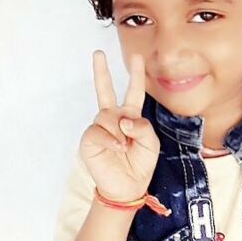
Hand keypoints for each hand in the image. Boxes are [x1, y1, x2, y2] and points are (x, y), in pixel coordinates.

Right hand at [80, 50, 159, 202]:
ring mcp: (100, 127)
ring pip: (108, 116)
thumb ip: (143, 127)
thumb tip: (123, 120)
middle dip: (101, 72)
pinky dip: (111, 140)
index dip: (135, 75)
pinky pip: (100, 131)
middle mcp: (113, 119)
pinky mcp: (90, 138)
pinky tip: (118, 148)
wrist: (127, 187)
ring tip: (125, 147)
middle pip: (106, 91)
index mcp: (130, 117)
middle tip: (98, 53)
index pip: (133, 92)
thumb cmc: (140, 165)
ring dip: (119, 132)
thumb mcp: (151, 144)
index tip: (136, 57)